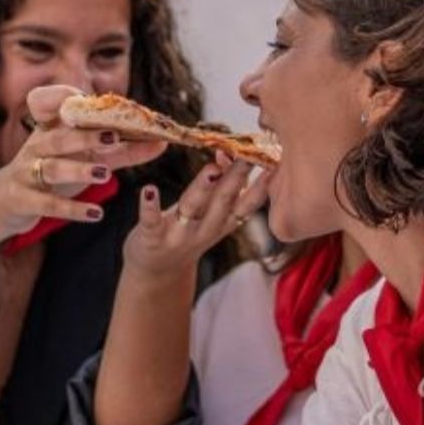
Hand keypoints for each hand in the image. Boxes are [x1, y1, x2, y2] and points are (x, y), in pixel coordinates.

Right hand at [0, 85, 165, 241]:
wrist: (6, 201)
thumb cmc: (52, 172)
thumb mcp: (85, 158)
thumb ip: (123, 152)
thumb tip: (162, 143)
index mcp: (50, 129)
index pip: (51, 104)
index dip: (63, 97)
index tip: (83, 95)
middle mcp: (37, 145)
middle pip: (59, 137)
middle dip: (85, 137)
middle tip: (113, 137)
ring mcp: (26, 171)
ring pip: (51, 168)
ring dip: (78, 170)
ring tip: (104, 175)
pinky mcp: (22, 198)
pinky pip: (46, 203)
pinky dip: (71, 209)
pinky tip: (95, 213)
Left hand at [124, 152, 265, 276]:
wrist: (158, 272)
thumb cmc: (187, 232)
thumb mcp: (210, 213)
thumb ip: (220, 184)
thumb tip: (226, 152)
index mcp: (223, 222)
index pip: (247, 203)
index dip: (262, 186)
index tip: (274, 164)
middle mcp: (206, 229)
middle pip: (224, 201)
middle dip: (236, 177)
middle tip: (247, 155)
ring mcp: (179, 235)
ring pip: (193, 209)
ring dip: (203, 190)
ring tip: (211, 170)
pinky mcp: (152, 238)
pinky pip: (151, 222)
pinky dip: (150, 207)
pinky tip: (149, 190)